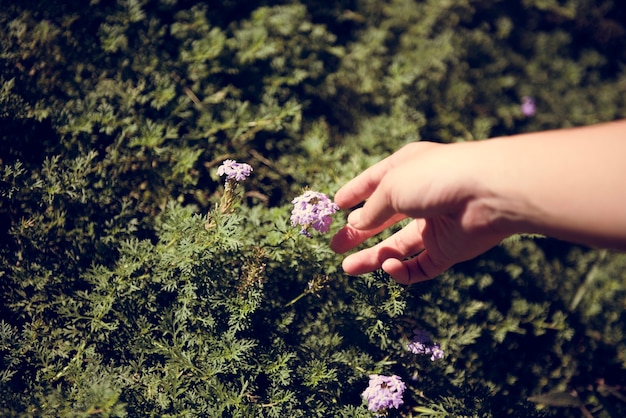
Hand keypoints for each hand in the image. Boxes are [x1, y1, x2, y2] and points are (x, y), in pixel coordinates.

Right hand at [330, 141, 508, 283]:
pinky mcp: (449, 249)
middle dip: (358, 232)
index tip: (336, 205)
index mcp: (407, 170)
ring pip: (398, 246)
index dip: (355, 193)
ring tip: (347, 268)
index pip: (375, 181)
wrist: (488, 194)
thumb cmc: (435, 178)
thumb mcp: (392, 187)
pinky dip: (402, 270)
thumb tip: (356, 224)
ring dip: (373, 257)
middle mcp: (420, 196)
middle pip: (384, 218)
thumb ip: (371, 209)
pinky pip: (420, 265)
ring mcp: (435, 225)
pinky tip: (388, 266)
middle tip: (336, 246)